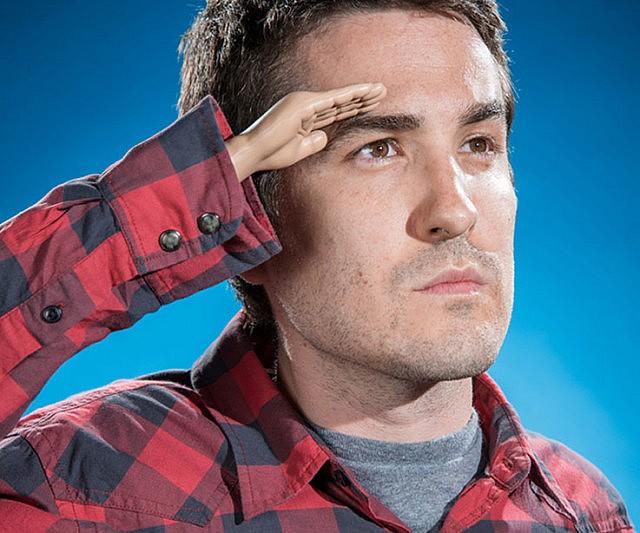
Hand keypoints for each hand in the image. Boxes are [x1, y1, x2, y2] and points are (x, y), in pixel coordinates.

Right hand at [226, 83, 386, 181]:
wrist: (253, 154)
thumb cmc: (271, 155)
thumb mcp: (299, 150)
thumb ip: (313, 142)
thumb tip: (326, 136)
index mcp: (304, 117)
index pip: (335, 112)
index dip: (354, 108)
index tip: (372, 106)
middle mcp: (305, 105)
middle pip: (340, 103)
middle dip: (362, 99)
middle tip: (383, 92)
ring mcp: (304, 102)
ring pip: (340, 98)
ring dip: (361, 94)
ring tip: (380, 90)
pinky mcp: (303, 104)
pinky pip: (332, 99)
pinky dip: (350, 95)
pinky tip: (366, 92)